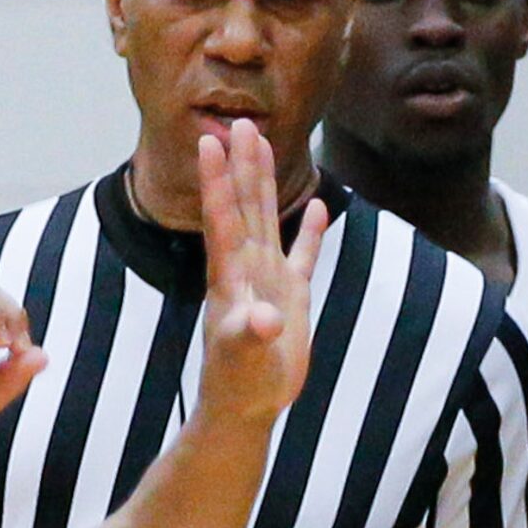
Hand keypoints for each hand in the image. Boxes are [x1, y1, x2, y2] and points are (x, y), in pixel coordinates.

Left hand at [193, 121, 322, 426]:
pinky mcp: (290, 297)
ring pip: (267, 218)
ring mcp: (268, 280)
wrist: (245, 406)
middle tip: (238, 121)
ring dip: (265, 180)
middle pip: (244, 205)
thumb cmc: (238, 384)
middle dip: (241, 163)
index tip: (209, 143)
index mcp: (230, 278)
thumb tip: (264, 320)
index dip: (217, 181)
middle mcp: (246, 269)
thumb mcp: (243, 360)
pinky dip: (308, 230)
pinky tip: (318, 205)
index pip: (222, 219)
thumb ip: (250, 337)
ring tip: (263, 141)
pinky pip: (301, 255)